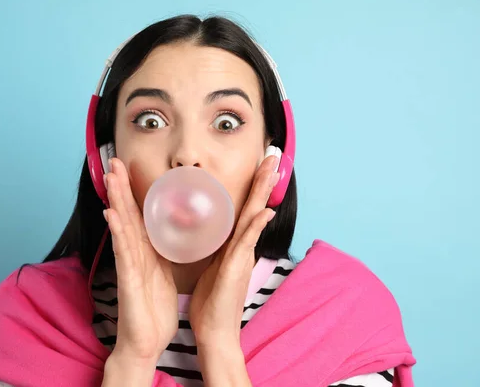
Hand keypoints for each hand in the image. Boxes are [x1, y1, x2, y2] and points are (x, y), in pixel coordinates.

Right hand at [103, 158, 177, 363]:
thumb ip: (163, 253)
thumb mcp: (164, 274)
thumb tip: (171, 234)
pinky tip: (112, 214)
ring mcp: (128, 266)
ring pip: (122, 227)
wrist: (146, 342)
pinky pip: (123, 253)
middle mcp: (133, 255)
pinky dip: (118, 232)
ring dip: (116, 201)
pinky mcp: (127, 280)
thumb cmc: (155, 311)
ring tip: (111, 177)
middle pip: (126, 215)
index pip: (138, 216)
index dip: (133, 192)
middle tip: (114, 160)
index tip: (129, 168)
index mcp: (145, 253)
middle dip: (119, 187)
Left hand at [189, 154, 279, 349]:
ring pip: (254, 216)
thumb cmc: (211, 302)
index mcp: (234, 245)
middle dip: (263, 179)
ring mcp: (242, 256)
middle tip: (274, 153)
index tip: (260, 164)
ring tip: (272, 167)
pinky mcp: (237, 267)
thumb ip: (215, 249)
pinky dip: (256, 225)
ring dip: (262, 191)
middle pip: (255, 205)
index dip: (254, 186)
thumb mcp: (211, 267)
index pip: (246, 208)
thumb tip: (210, 233)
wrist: (214, 331)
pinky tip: (265, 210)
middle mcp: (242, 246)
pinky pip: (247, 241)